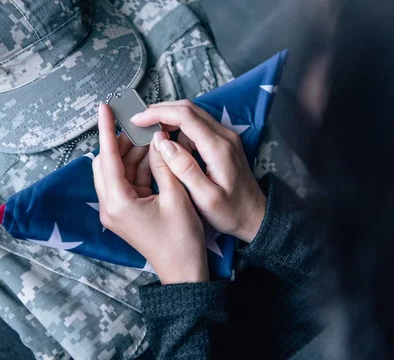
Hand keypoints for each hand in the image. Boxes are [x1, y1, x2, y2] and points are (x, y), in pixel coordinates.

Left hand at [93, 104, 208, 283]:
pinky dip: (138, 169)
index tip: (104, 108)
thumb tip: (157, 138)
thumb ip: (164, 164)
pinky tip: (155, 157)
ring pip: (117, 172)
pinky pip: (126, 183)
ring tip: (153, 138)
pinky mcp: (125, 213)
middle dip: (123, 143)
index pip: (107, 157)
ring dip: (133, 155)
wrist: (183, 271)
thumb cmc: (181, 239)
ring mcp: (116, 211)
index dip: (106, 130)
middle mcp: (110, 206)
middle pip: (107, 163)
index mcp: (118, 202)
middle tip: (143, 127)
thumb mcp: (176, 197)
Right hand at [131, 100, 265, 242]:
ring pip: (192, 115)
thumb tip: (164, 143)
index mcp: (218, 148)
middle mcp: (224, 136)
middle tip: (139, 125)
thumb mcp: (205, 198)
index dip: (158, 113)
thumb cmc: (231, 212)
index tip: (138, 120)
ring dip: (170, 121)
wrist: (255, 216)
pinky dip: (180, 130)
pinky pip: (198, 126)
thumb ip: (185, 169)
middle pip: (188, 108)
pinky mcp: (223, 142)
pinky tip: (171, 148)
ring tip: (153, 140)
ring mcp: (226, 137)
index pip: (185, 116)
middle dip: (161, 111)